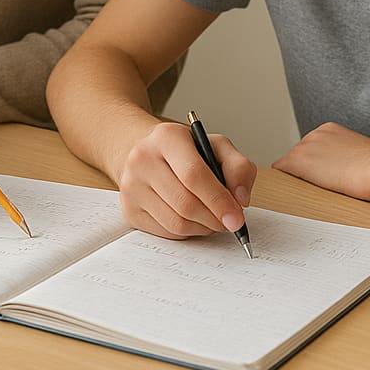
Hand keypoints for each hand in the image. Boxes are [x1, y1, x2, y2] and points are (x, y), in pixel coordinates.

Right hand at [116, 121, 256, 239]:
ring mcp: (131, 186)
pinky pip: (166, 233)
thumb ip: (238, 167)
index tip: (237, 219)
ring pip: (177, 223)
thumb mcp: (217, 146)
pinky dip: (187, 232)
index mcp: (167, 137)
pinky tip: (193, 219)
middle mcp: (142, 159)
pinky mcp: (129, 209)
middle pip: (186, 203)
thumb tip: (240, 200)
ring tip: (212, 217)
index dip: (219, 200)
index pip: (194, 174)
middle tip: (229, 222)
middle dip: (214, 219)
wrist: (147, 153)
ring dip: (203, 228)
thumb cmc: (187, 152)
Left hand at [273, 122, 369, 201]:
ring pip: (290, 164)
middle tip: (324, 186)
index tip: (327, 177)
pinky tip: (300, 191)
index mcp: (330, 129)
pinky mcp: (298, 160)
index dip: (318, 166)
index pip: (312, 148)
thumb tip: (341, 170)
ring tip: (320, 190)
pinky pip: (281, 171)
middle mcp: (315, 133)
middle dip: (306, 171)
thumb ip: (344, 156)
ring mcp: (305, 145)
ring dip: (299, 178)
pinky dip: (286, 182)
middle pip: (299, 155)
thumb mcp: (360, 155)